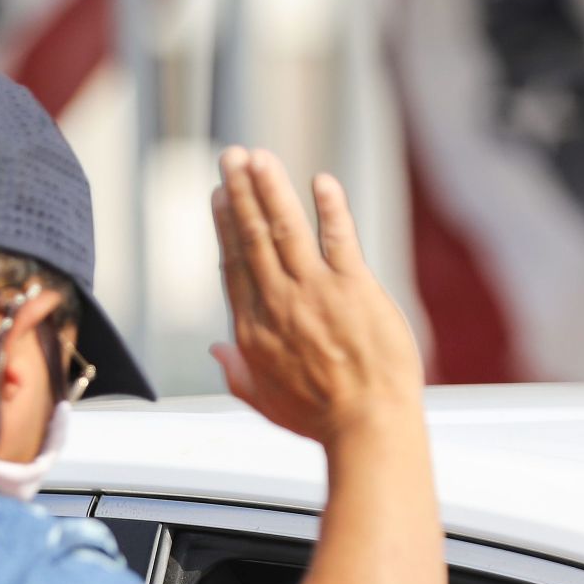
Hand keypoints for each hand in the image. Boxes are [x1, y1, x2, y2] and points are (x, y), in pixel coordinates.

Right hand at [210, 147, 423, 444]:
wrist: (367, 426)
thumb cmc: (321, 420)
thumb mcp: (264, 402)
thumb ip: (236, 373)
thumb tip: (215, 351)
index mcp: (254, 330)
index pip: (234, 265)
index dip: (226, 226)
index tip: (221, 197)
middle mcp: (278, 304)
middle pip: (252, 237)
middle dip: (240, 192)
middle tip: (231, 157)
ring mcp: (315, 293)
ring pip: (284, 229)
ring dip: (269, 188)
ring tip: (257, 156)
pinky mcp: (354, 288)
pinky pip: (339, 238)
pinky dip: (330, 207)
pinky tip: (321, 181)